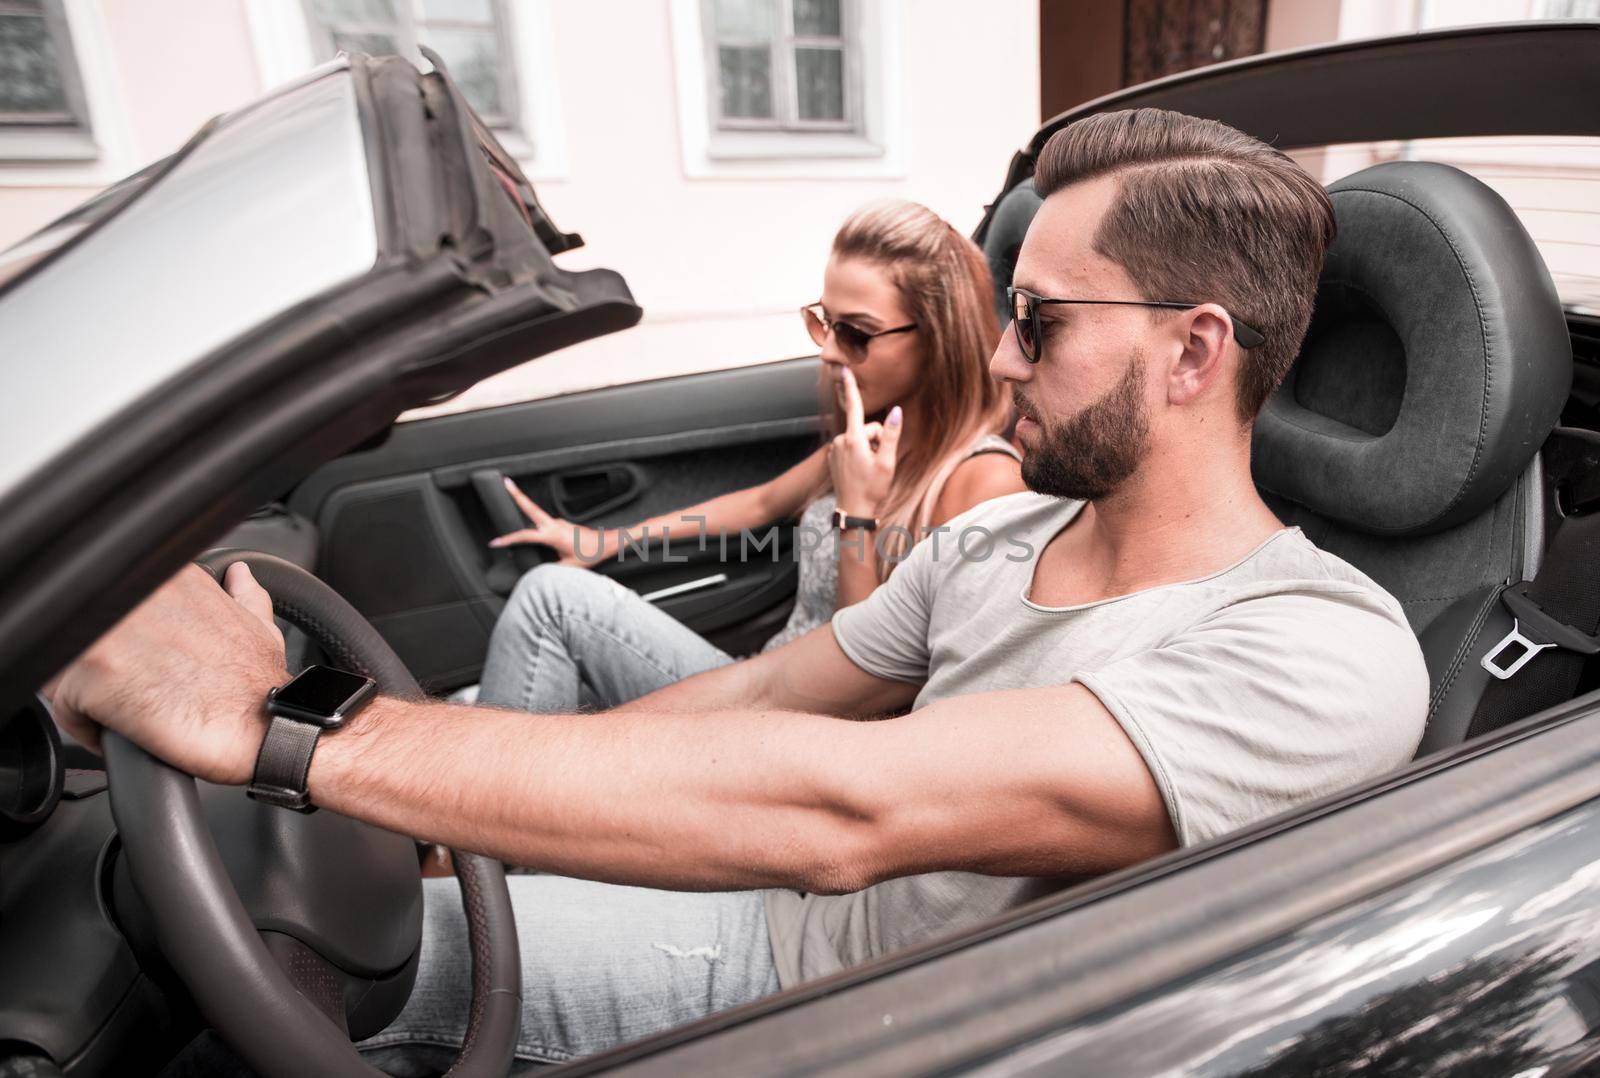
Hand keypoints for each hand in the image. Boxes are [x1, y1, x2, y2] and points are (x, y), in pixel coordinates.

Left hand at [48, 563, 287, 784]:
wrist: (266, 732)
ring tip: (132, 712)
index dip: (127, 640)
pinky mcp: (93, 669)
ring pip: (65, 663)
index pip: (115, 602)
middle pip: (83, 628)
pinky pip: (64, 704)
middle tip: (140, 691)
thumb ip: (243, 596)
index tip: (145, 664)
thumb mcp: (259, 629)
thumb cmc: (261, 688)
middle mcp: (138, 591)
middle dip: (101, 663)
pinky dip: (88, 726)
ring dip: (88, 693)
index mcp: (175, 577)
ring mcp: (111, 627)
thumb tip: (240, 576)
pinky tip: (124, 731)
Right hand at [488, 477, 602, 566]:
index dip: (509, 539)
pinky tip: (536, 534)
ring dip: (525, 508)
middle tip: (506, 482)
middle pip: (531, 507)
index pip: (525, 535)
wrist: (607, 543)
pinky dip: (537, 526)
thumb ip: (551, 567)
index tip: (495, 542)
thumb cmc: (590, 554)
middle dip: (517, 494)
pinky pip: (545, 525)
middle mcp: (554, 525)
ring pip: (537, 516)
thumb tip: (537, 570)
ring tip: (512, 502)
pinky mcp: (562, 524)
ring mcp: (558, 522)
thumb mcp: (568, 566)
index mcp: (553, 535)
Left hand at [827, 366, 902, 516]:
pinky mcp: (833, 457)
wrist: (853, 511)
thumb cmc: (872, 489)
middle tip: (879, 462)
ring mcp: (835, 449)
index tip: (843, 368)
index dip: (850, 386)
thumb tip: (896, 411)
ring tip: (869, 469)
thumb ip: (890, 434)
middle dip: (875, 439)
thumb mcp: (887, 461)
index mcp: (853, 439)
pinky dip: (859, 454)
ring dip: (868, 449)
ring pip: (858, 439)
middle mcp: (840, 440)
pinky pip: (850, 448)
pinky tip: (861, 471)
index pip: (855, 406)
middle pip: (865, 428)